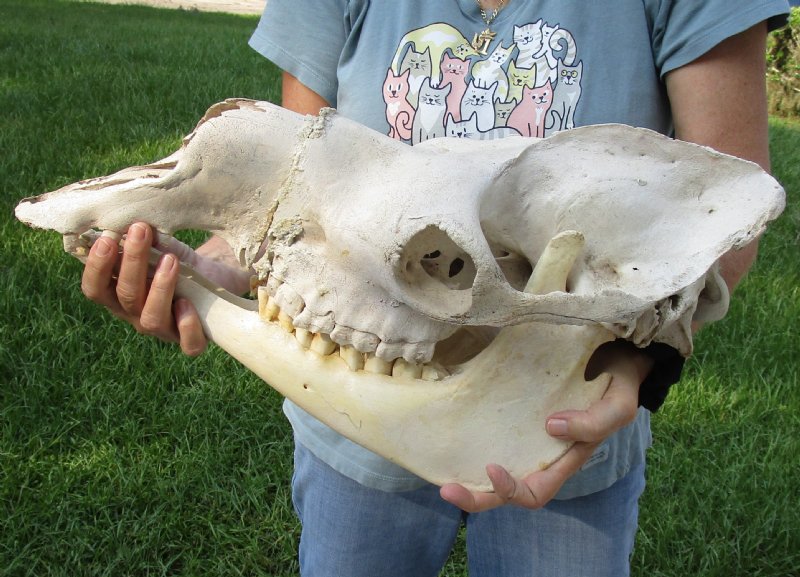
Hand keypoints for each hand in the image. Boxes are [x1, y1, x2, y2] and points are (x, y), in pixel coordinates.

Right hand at [80, 222, 207, 355]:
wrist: (216, 275)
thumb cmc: (177, 260)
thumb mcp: (159, 246)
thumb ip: (141, 240)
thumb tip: (126, 220)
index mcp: (119, 295)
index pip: (95, 289)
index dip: (96, 267)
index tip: (107, 239)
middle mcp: (136, 315)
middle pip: (125, 296)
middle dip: (132, 261)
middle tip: (140, 231)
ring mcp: (164, 330)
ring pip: (152, 318)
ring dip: (159, 287)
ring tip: (170, 260)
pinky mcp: (192, 338)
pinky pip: (188, 344)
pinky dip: (187, 325)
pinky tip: (187, 303)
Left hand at [440, 341, 649, 511]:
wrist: (614, 353)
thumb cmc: (617, 382)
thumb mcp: (618, 404)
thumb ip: (594, 422)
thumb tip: (551, 427)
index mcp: (563, 461)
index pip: (534, 493)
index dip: (512, 490)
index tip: (492, 467)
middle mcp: (540, 455)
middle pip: (505, 491)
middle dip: (476, 496)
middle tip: (446, 489)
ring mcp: (523, 436)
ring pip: (492, 469)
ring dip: (467, 476)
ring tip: (440, 474)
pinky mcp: (512, 414)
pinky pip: (489, 436)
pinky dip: (470, 443)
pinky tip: (451, 435)